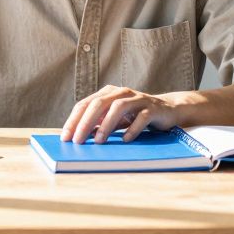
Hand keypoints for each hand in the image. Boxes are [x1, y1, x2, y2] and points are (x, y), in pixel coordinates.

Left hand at [60, 84, 181, 143]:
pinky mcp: (152, 108)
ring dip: (106, 125)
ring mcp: (138, 99)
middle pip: (99, 103)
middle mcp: (121, 92)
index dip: (74, 120)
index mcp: (108, 93)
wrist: (167, 110)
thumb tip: (80, 136)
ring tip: (99, 141)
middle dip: (85, 122)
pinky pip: (141, 117)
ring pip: (118, 107)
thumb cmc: (135, 116)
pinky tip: (125, 140)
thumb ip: (99, 124)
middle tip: (77, 141)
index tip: (66, 137)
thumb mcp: (115, 120)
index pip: (86, 104)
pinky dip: (132, 129)